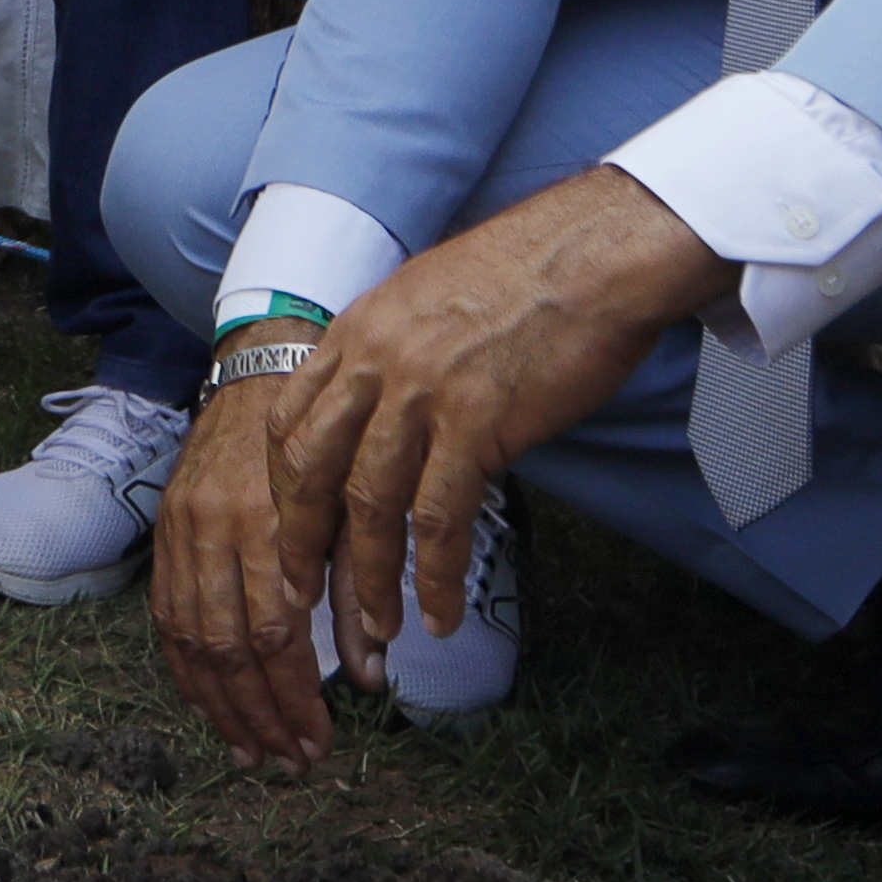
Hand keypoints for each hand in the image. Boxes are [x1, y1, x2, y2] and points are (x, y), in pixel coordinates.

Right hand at [150, 344, 336, 768]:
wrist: (264, 365)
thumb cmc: (327, 435)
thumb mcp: (354, 505)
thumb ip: (359, 590)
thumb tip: (371, 674)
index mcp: (270, 519)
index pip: (275, 632)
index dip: (297, 696)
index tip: (323, 739)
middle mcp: (216, 527)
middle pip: (229, 646)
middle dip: (262, 714)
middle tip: (293, 759)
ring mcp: (183, 530)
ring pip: (191, 640)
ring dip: (223, 707)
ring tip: (254, 752)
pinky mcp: (166, 529)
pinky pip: (166, 617)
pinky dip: (186, 671)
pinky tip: (212, 708)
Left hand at [268, 171, 722, 673]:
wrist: (598, 253)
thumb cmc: (531, 273)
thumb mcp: (431, 298)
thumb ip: (397, 352)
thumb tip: (391, 408)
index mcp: (359, 329)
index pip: (290, 420)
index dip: (283, 488)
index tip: (288, 534)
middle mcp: (376, 361)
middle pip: (311, 471)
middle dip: (301, 546)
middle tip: (303, 600)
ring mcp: (422, 393)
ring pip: (370, 507)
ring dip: (370, 579)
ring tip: (378, 628)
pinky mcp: (476, 424)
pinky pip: (439, 518)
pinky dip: (434, 575)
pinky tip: (441, 611)